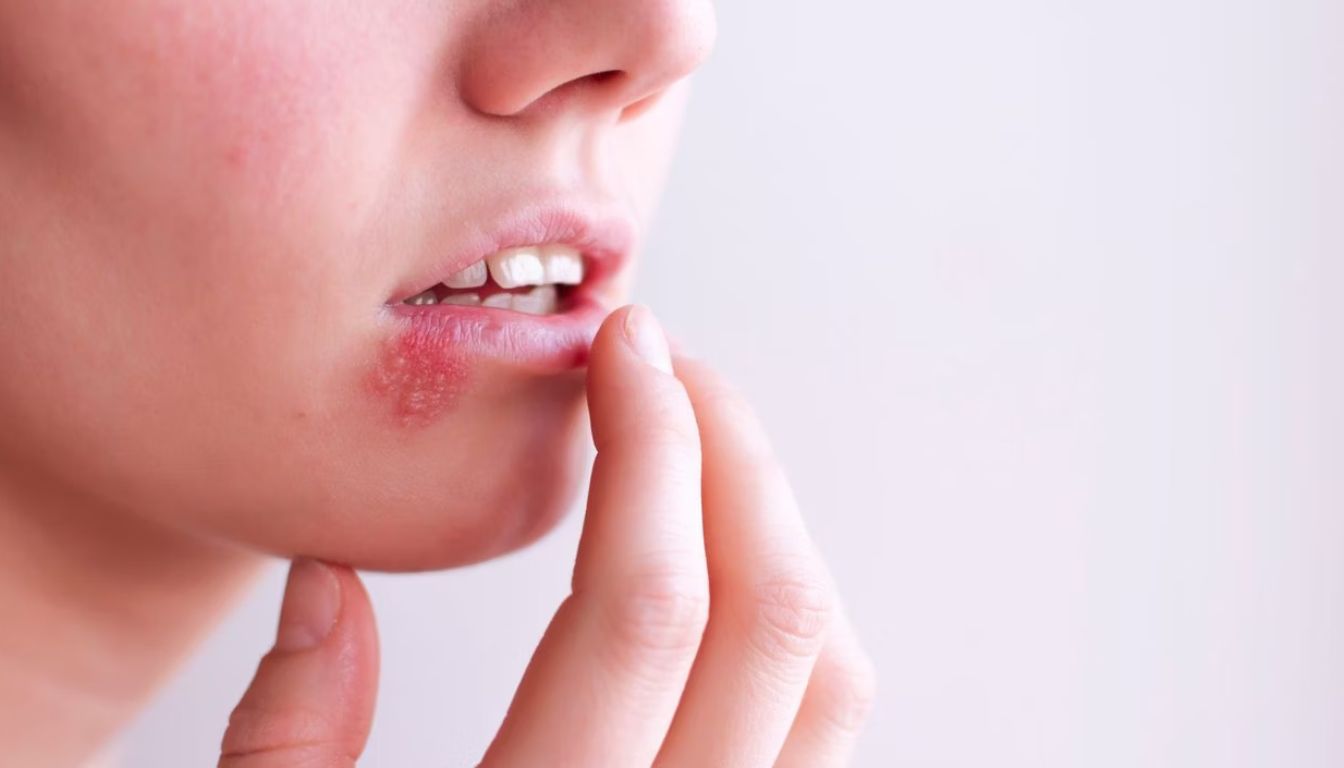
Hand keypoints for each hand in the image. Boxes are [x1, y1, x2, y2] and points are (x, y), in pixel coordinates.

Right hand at [218, 306, 874, 766]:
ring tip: (700, 451)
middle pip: (775, 616)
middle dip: (732, 455)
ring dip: (779, 530)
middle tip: (668, 370)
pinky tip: (727, 575)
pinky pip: (829, 734)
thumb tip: (329, 580)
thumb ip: (291, 742)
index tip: (624, 349)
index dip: (648, 446)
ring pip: (834, 674)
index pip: (648, 604)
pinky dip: (795, 622)